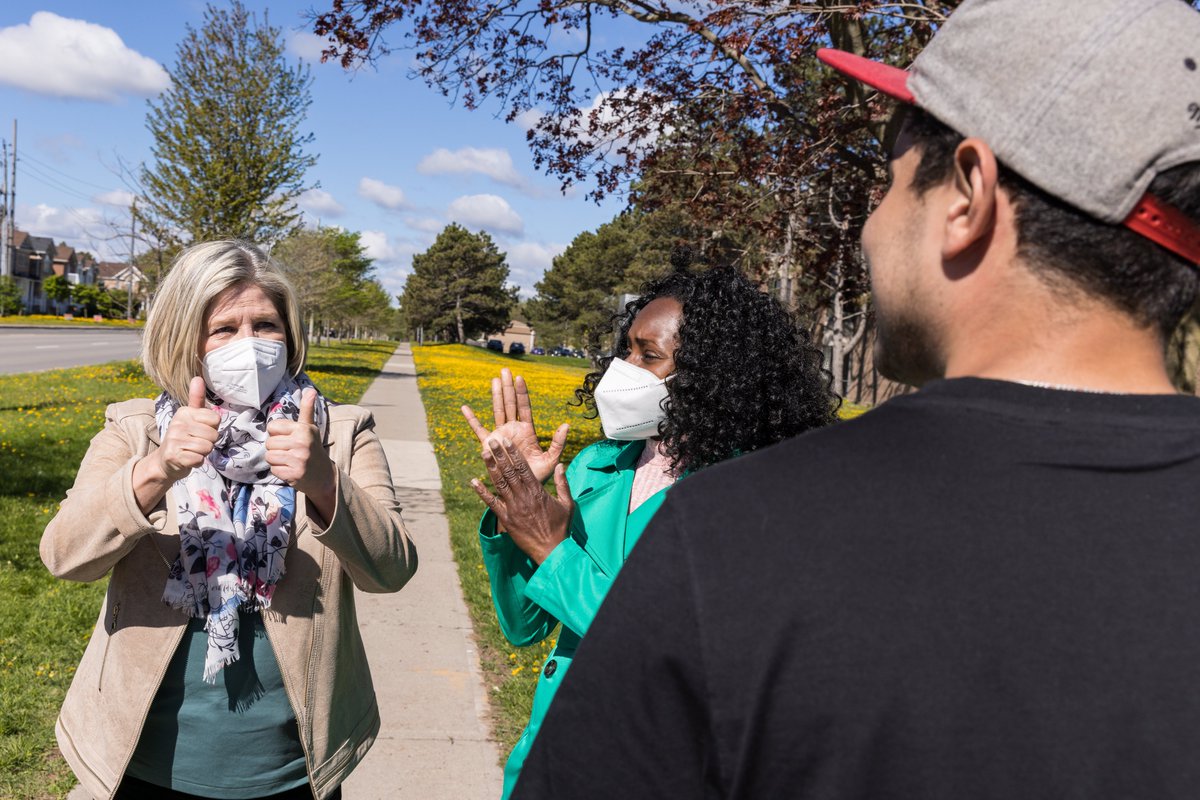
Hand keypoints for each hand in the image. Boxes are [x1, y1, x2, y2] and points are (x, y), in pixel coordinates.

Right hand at [153, 376, 219, 482]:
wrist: (165, 461)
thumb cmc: (184, 437)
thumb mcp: (191, 417)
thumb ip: (197, 399)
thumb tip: (198, 378)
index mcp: (184, 412)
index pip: (216, 418)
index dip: (213, 428)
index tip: (201, 430)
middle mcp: (178, 423)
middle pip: (213, 435)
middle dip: (209, 442)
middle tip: (196, 443)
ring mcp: (174, 439)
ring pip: (207, 447)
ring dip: (203, 453)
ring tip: (192, 450)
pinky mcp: (174, 455)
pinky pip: (199, 459)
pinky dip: (198, 462)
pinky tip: (188, 459)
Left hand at [265, 388, 333, 499]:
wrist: (324, 476)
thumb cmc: (313, 448)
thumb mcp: (310, 428)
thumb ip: (307, 409)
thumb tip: (310, 390)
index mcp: (303, 429)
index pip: (272, 427)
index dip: (277, 433)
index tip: (288, 438)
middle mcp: (302, 443)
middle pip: (269, 443)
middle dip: (276, 448)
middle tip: (290, 452)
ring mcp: (298, 459)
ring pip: (269, 456)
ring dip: (276, 460)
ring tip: (289, 460)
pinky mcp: (294, 474)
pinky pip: (273, 469)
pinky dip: (280, 471)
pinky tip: (290, 470)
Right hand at [461, 367, 567, 483]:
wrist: (521, 490)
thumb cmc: (537, 476)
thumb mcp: (551, 459)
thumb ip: (558, 442)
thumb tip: (567, 424)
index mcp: (527, 431)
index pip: (524, 407)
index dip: (522, 393)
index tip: (519, 377)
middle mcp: (513, 429)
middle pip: (510, 403)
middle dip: (508, 387)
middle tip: (505, 370)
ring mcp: (500, 435)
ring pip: (497, 410)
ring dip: (496, 395)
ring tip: (494, 379)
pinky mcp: (488, 444)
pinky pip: (478, 430)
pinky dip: (471, 419)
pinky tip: (465, 408)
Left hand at [472, 436, 573, 564]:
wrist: (552, 550)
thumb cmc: (561, 527)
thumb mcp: (567, 503)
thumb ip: (563, 484)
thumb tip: (560, 465)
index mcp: (537, 491)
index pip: (523, 468)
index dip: (513, 453)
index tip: (507, 442)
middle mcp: (523, 497)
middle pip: (509, 472)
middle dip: (499, 455)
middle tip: (491, 441)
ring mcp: (513, 508)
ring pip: (499, 484)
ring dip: (490, 468)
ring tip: (483, 453)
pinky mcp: (506, 520)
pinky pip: (492, 504)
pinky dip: (482, 492)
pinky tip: (473, 482)